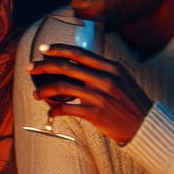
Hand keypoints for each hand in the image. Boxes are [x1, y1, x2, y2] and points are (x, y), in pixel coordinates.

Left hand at [29, 45, 152, 143]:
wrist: (145, 124)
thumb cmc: (129, 102)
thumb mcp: (120, 79)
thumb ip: (100, 71)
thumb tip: (74, 65)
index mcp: (110, 67)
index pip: (79, 53)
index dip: (58, 49)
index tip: (43, 49)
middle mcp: (104, 78)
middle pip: (65, 67)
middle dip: (43, 66)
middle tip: (29, 68)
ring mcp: (99, 96)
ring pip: (61, 87)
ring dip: (44, 90)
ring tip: (36, 94)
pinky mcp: (95, 113)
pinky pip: (66, 108)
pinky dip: (54, 110)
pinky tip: (50, 112)